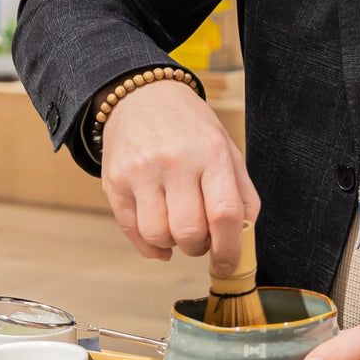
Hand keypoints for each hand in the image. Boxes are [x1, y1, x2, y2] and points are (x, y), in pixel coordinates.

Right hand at [100, 79, 258, 270]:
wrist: (141, 95)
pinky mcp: (114, 182)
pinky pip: (132, 231)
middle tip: (202, 239)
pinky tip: (161, 238)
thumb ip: (242, 192)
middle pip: (190, 231)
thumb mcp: (226, 148)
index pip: (224, 213)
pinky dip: (150, 246)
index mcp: (211, 153)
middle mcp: (175, 162)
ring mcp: (141, 172)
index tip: (228, 264)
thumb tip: (245, 237)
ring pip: (159, 235)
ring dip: (174, 245)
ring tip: (179, 229)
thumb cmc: (191, 127)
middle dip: (200, 247)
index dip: (229, 249)